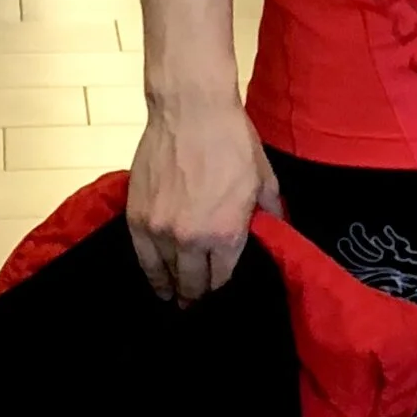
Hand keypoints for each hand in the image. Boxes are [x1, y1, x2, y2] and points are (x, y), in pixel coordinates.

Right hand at [126, 96, 282, 301]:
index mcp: (226, 234)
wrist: (191, 111)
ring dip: (170, 288)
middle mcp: (191, 239)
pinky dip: (149, 270)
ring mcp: (160, 230)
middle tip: (194, 305)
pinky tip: (155, 278)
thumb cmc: (232, 141)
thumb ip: (271, 213)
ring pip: (164, 274)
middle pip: (192, 284)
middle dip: (195, 296)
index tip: (219, 291)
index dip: (221, 287)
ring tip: (173, 298)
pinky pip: (141, 256)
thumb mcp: (264, 180)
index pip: (222, 278)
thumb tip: (279, 231)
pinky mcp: (136, 217)